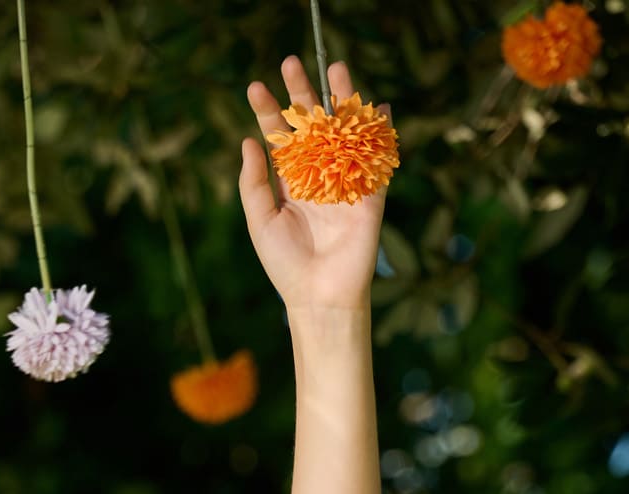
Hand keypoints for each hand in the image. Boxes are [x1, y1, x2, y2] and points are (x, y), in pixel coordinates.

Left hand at [239, 56, 391, 314]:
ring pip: (344, 130)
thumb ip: (253, 182)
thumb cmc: (285, 264)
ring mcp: (345, 180)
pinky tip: (377, 105)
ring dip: (342, 99)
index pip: (279, 138)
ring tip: (336, 67)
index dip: (268, 112)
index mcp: (291, 182)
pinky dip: (379, 131)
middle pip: (312, 124)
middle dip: (302, 93)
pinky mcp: (369, 192)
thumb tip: (248, 141)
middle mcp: (318, 175)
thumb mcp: (260, 221)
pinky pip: (376, 156)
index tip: (255, 87)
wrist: (319, 295)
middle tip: (290, 63)